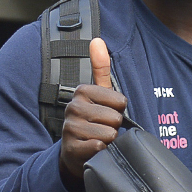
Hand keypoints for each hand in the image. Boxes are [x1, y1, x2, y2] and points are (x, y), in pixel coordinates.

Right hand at [58, 38, 124, 191]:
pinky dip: (101, 152)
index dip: (119, 111)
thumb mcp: (99, 94)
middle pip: (115, 118)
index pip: (120, 101)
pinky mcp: (71, 149)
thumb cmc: (92, 121)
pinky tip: (92, 150)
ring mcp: (70, 128)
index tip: (107, 113)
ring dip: (108, 141)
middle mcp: (73, 107)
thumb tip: (97, 40)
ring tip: (97, 139)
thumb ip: (100, 67)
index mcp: (82, 91)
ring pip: (109, 135)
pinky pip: (99, 148)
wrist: (75, 151)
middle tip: (102, 129)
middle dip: (114, 127)